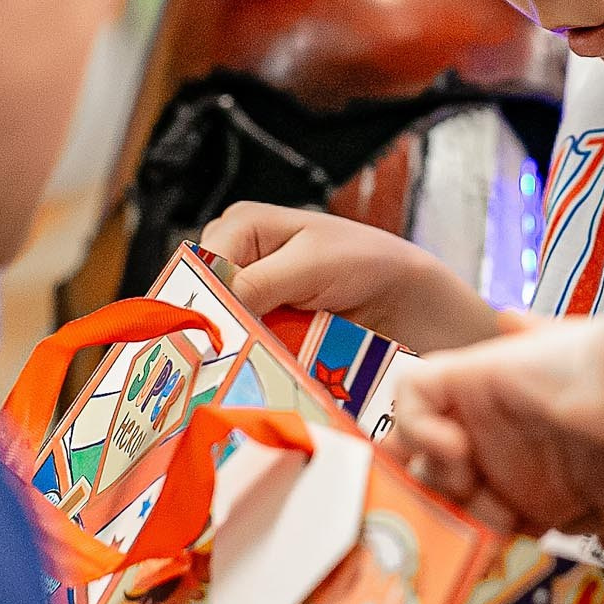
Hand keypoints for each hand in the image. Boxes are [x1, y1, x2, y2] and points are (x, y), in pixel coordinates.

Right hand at [198, 203, 500, 350]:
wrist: (406, 298)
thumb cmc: (365, 262)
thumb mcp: (310, 264)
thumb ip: (260, 282)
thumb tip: (215, 309)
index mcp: (242, 224)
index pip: (198, 264)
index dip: (196, 300)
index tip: (202, 336)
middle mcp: (238, 258)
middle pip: (201, 299)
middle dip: (209, 330)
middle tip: (212, 364)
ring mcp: (250, 297)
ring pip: (219, 328)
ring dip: (227, 351)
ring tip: (229, 378)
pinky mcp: (265, 329)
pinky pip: (242, 347)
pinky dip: (248, 362)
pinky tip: (251, 380)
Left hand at [389, 318, 603, 603]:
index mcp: (543, 493)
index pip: (478, 526)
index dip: (462, 551)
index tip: (459, 581)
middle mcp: (510, 455)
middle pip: (436, 488)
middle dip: (426, 516)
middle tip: (430, 542)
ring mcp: (490, 415)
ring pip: (414, 442)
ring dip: (419, 470)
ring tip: (451, 490)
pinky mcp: (478, 378)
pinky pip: (415, 391)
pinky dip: (418, 422)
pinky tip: (457, 449)